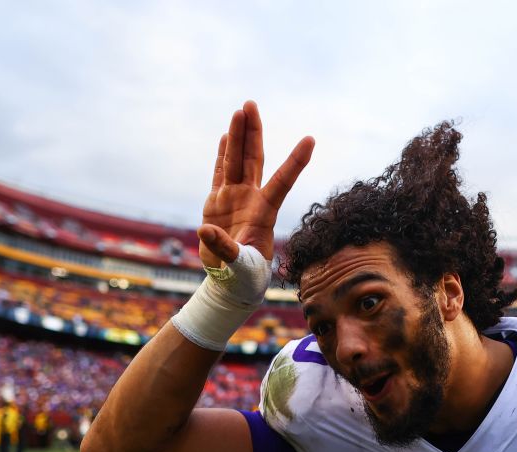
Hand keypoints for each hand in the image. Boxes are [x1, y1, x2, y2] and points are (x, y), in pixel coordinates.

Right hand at [199, 100, 313, 265]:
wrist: (232, 280)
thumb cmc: (245, 276)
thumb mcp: (240, 267)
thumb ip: (226, 249)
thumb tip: (205, 231)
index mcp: (264, 212)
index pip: (283, 181)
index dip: (296, 162)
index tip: (311, 140)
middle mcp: (251, 199)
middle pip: (254, 159)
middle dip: (252, 132)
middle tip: (251, 105)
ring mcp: (234, 198)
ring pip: (236, 160)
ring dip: (238, 135)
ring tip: (241, 110)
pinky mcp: (217, 202)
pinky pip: (220, 172)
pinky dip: (222, 154)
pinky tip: (225, 135)